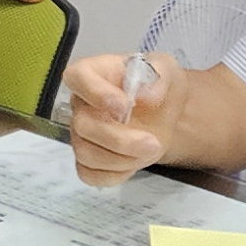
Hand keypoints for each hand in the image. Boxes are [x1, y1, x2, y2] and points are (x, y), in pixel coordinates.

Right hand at [62, 50, 166, 185]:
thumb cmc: (157, 85)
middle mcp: (81, 103)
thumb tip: (145, 96)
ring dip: (122, 159)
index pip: (77, 77)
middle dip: (120, 140)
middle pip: (83, 125)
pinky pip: (89, 174)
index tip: (125, 106)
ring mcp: (81, 133)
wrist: (162, 113)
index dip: (96, 93)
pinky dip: (113, 175)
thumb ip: (159, 77)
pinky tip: (134, 163)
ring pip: (85, 153)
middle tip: (154, 143)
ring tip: (150, 150)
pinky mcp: (87, 159)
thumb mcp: (168, 70)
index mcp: (94, 73)